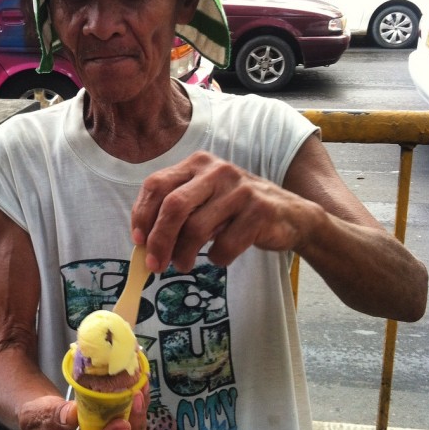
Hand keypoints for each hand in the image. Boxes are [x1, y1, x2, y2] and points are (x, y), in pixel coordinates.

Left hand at [131, 151, 319, 272]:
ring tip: (183, 265)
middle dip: (159, 240)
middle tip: (154, 265)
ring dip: (184, 255)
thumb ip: (176, 211)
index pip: (156, 185)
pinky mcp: (259, 211)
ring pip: (197, 228)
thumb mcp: (204, 199)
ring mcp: (240, 189)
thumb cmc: (236, 210)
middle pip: (173, 207)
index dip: (142, 215)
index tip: (138, 241)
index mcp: (197, 163)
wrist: (290, 215)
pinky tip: (220, 257)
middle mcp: (217, 170)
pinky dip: (217, 258)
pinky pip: (225, 244)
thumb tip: (143, 241)